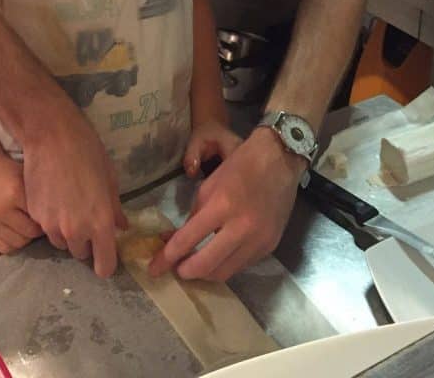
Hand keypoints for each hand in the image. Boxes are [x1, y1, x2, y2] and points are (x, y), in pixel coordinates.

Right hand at [0, 152, 42, 254]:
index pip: (39, 219)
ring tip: (28, 227)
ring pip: (17, 244)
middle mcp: (2, 210)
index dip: (47, 219)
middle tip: (40, 222)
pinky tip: (16, 233)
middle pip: (29, 234)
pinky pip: (3, 248)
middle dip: (38, 230)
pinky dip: (13, 244)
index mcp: (15, 193)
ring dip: (26, 238)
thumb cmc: (7, 169)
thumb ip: (40, 195)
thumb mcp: (26, 175)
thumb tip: (56, 215)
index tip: (50, 216)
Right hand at [22, 105, 126, 277]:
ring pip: (61, 242)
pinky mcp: (35, 215)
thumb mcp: (109, 179)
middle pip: (80, 253)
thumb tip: (121, 226)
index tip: (104, 256)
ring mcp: (52, 225)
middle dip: (84, 242)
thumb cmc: (88, 152)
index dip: (105, 263)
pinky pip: (45, 227)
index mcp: (100, 224)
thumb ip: (114, 208)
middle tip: (85, 218)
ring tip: (67, 206)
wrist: (52, 136)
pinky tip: (52, 196)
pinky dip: (49, 219)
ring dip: (65, 232)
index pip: (104, 265)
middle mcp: (76, 231)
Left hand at [150, 126, 303, 281]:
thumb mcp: (209, 186)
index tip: (154, 268)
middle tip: (175, 269)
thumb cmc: (240, 166)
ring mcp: (259, 240)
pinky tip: (217, 258)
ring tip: (193, 266)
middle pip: (207, 265)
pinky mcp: (270, 246)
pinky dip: (225, 265)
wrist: (279, 160)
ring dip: (205, 273)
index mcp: (222, 205)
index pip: (188, 239)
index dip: (167, 257)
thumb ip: (193, 216)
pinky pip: (242, 265)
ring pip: (225, 272)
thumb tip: (174, 240)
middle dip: (185, 271)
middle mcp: (242, 227)